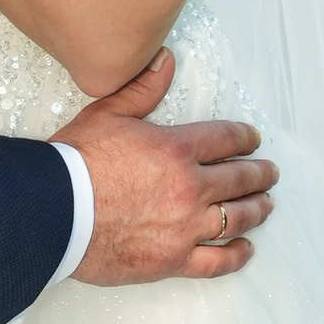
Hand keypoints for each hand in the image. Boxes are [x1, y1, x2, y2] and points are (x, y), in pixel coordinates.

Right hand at [56, 50, 278, 283]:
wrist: (53, 211)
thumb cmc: (75, 163)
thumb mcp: (108, 113)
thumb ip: (142, 88)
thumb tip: (165, 61)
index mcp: (177, 149)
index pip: (225, 139)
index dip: (244, 138)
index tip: (253, 140)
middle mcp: (190, 188)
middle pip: (239, 179)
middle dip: (259, 174)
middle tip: (270, 173)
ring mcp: (185, 227)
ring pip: (237, 218)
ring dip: (257, 210)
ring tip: (266, 205)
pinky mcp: (173, 260)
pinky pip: (217, 262)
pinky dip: (236, 255)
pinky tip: (246, 249)